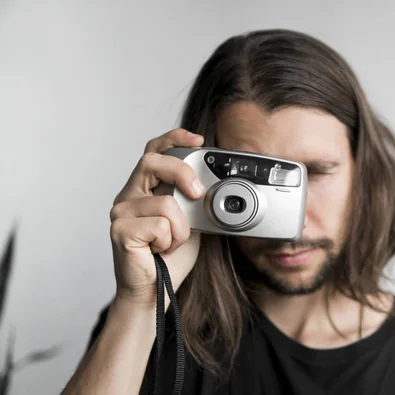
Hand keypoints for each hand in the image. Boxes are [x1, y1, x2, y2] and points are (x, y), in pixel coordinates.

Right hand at [109, 128, 204, 306]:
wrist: (155, 293)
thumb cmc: (170, 258)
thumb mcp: (191, 221)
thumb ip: (195, 201)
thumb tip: (216, 185)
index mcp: (145, 188)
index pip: (154, 152)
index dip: (174, 139)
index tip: (198, 140)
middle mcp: (129, 195)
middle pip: (152, 162)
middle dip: (181, 172)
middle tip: (197, 193)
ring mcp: (121, 212)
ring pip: (165, 203)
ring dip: (181, 229)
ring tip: (171, 244)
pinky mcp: (120, 230)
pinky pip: (159, 225)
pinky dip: (170, 241)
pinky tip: (159, 251)